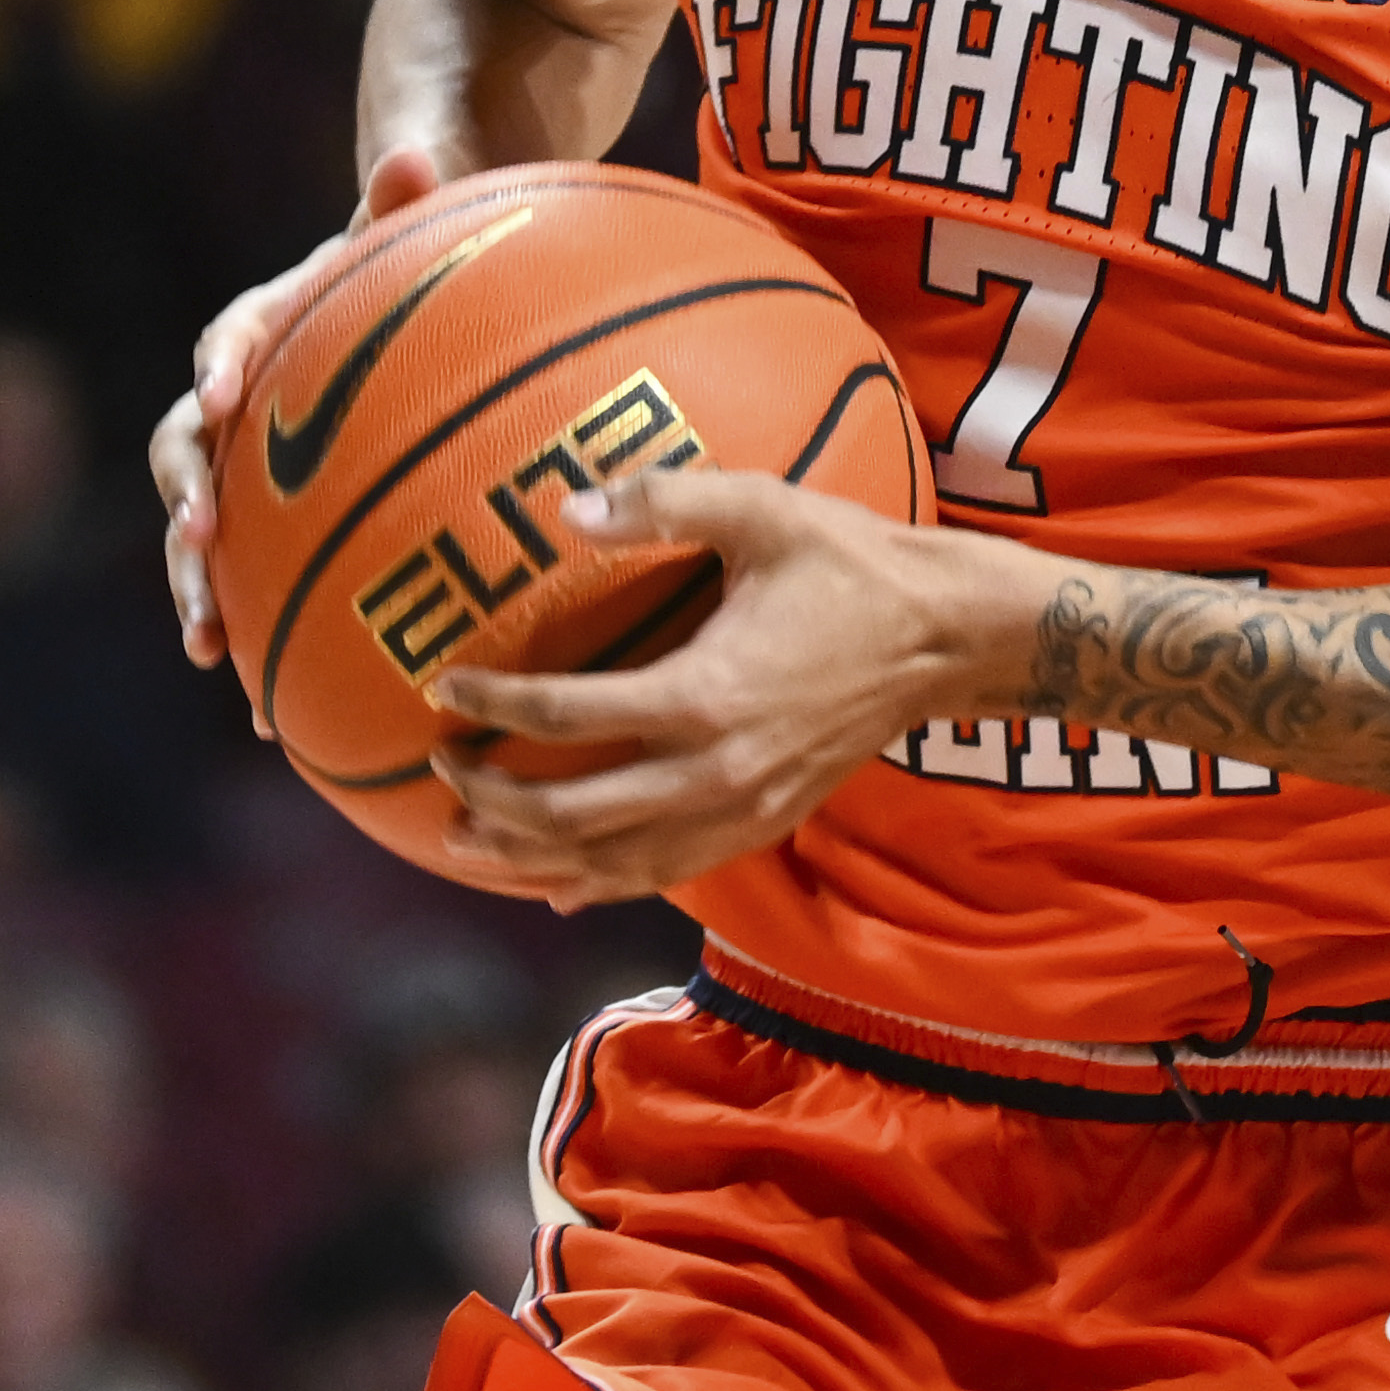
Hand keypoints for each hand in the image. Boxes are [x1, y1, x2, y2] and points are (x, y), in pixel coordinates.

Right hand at [158, 144, 450, 694]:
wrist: (384, 314)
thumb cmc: (396, 274)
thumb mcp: (405, 232)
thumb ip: (407, 198)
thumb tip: (419, 150)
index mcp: (267, 330)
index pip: (231, 337)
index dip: (219, 362)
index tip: (218, 391)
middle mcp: (241, 406)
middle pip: (191, 452)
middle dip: (186, 497)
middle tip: (198, 537)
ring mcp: (250, 474)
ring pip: (205, 532)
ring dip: (200, 587)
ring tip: (212, 646)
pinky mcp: (275, 530)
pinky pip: (256, 585)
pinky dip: (260, 643)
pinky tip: (277, 717)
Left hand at [418, 465, 998, 906]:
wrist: (948, 638)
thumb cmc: (851, 564)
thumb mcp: (761, 508)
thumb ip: (661, 501)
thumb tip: (562, 507)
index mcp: (704, 694)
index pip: (568, 716)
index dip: (494, 705)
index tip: (444, 685)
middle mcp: (716, 771)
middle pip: (573, 814)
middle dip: (493, 800)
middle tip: (440, 769)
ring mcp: (741, 808)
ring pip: (613, 862)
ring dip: (530, 859)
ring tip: (463, 842)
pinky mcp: (764, 823)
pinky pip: (664, 872)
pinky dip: (601, 884)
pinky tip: (556, 888)